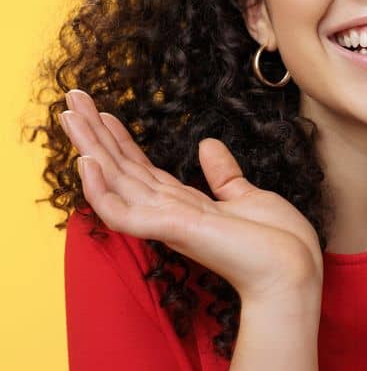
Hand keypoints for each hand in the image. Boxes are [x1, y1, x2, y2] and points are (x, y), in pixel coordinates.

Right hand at [60, 89, 323, 301]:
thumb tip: (208, 145)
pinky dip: (101, 189)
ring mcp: (166, 222)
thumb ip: (223, 175)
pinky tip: (87, 161)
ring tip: (69, 115)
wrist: (294, 272)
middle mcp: (168, 211)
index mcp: (184, 204)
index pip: (141, 167)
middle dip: (95, 133)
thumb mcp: (249, 197)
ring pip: (114, 181)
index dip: (120, 140)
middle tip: (71, 98)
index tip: (102, 112)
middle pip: (120, 167)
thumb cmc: (278, 243)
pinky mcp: (170, 231)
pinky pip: (122, 212)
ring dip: (90, 147)